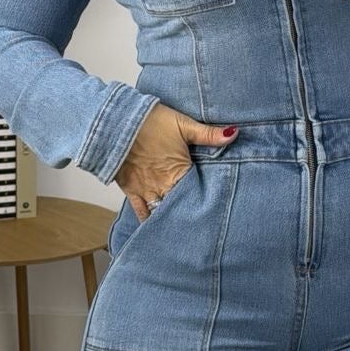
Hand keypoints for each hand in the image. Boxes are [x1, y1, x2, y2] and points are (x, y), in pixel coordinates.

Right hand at [113, 104, 237, 220]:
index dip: (206, 203)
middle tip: (202, 226)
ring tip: (182, 229)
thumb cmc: (149, 121)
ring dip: (171, 218)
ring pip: (162, 212)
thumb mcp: (183, 124)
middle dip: (189, 214)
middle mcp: (163, 186)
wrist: (114, 122)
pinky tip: (156, 229)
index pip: (196, 194)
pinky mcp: (130, 189)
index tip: (216, 211)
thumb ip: (209, 134)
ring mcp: (146, 190)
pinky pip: (141, 211)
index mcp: (179, 172)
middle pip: (180, 206)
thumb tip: (234, 134)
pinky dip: (149, 221)